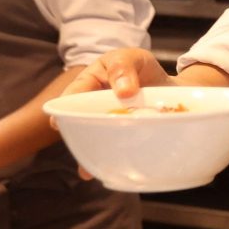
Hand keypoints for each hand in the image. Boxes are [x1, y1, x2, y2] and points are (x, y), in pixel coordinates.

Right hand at [53, 48, 175, 180]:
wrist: (169, 87)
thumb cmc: (142, 68)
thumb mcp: (133, 58)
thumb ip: (124, 67)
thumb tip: (124, 91)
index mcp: (90, 83)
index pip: (73, 94)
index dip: (63, 109)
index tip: (58, 122)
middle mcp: (93, 106)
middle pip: (80, 121)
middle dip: (78, 133)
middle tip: (78, 144)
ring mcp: (106, 124)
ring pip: (94, 138)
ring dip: (92, 150)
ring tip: (87, 169)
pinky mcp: (121, 138)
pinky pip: (113, 149)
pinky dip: (111, 159)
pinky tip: (106, 171)